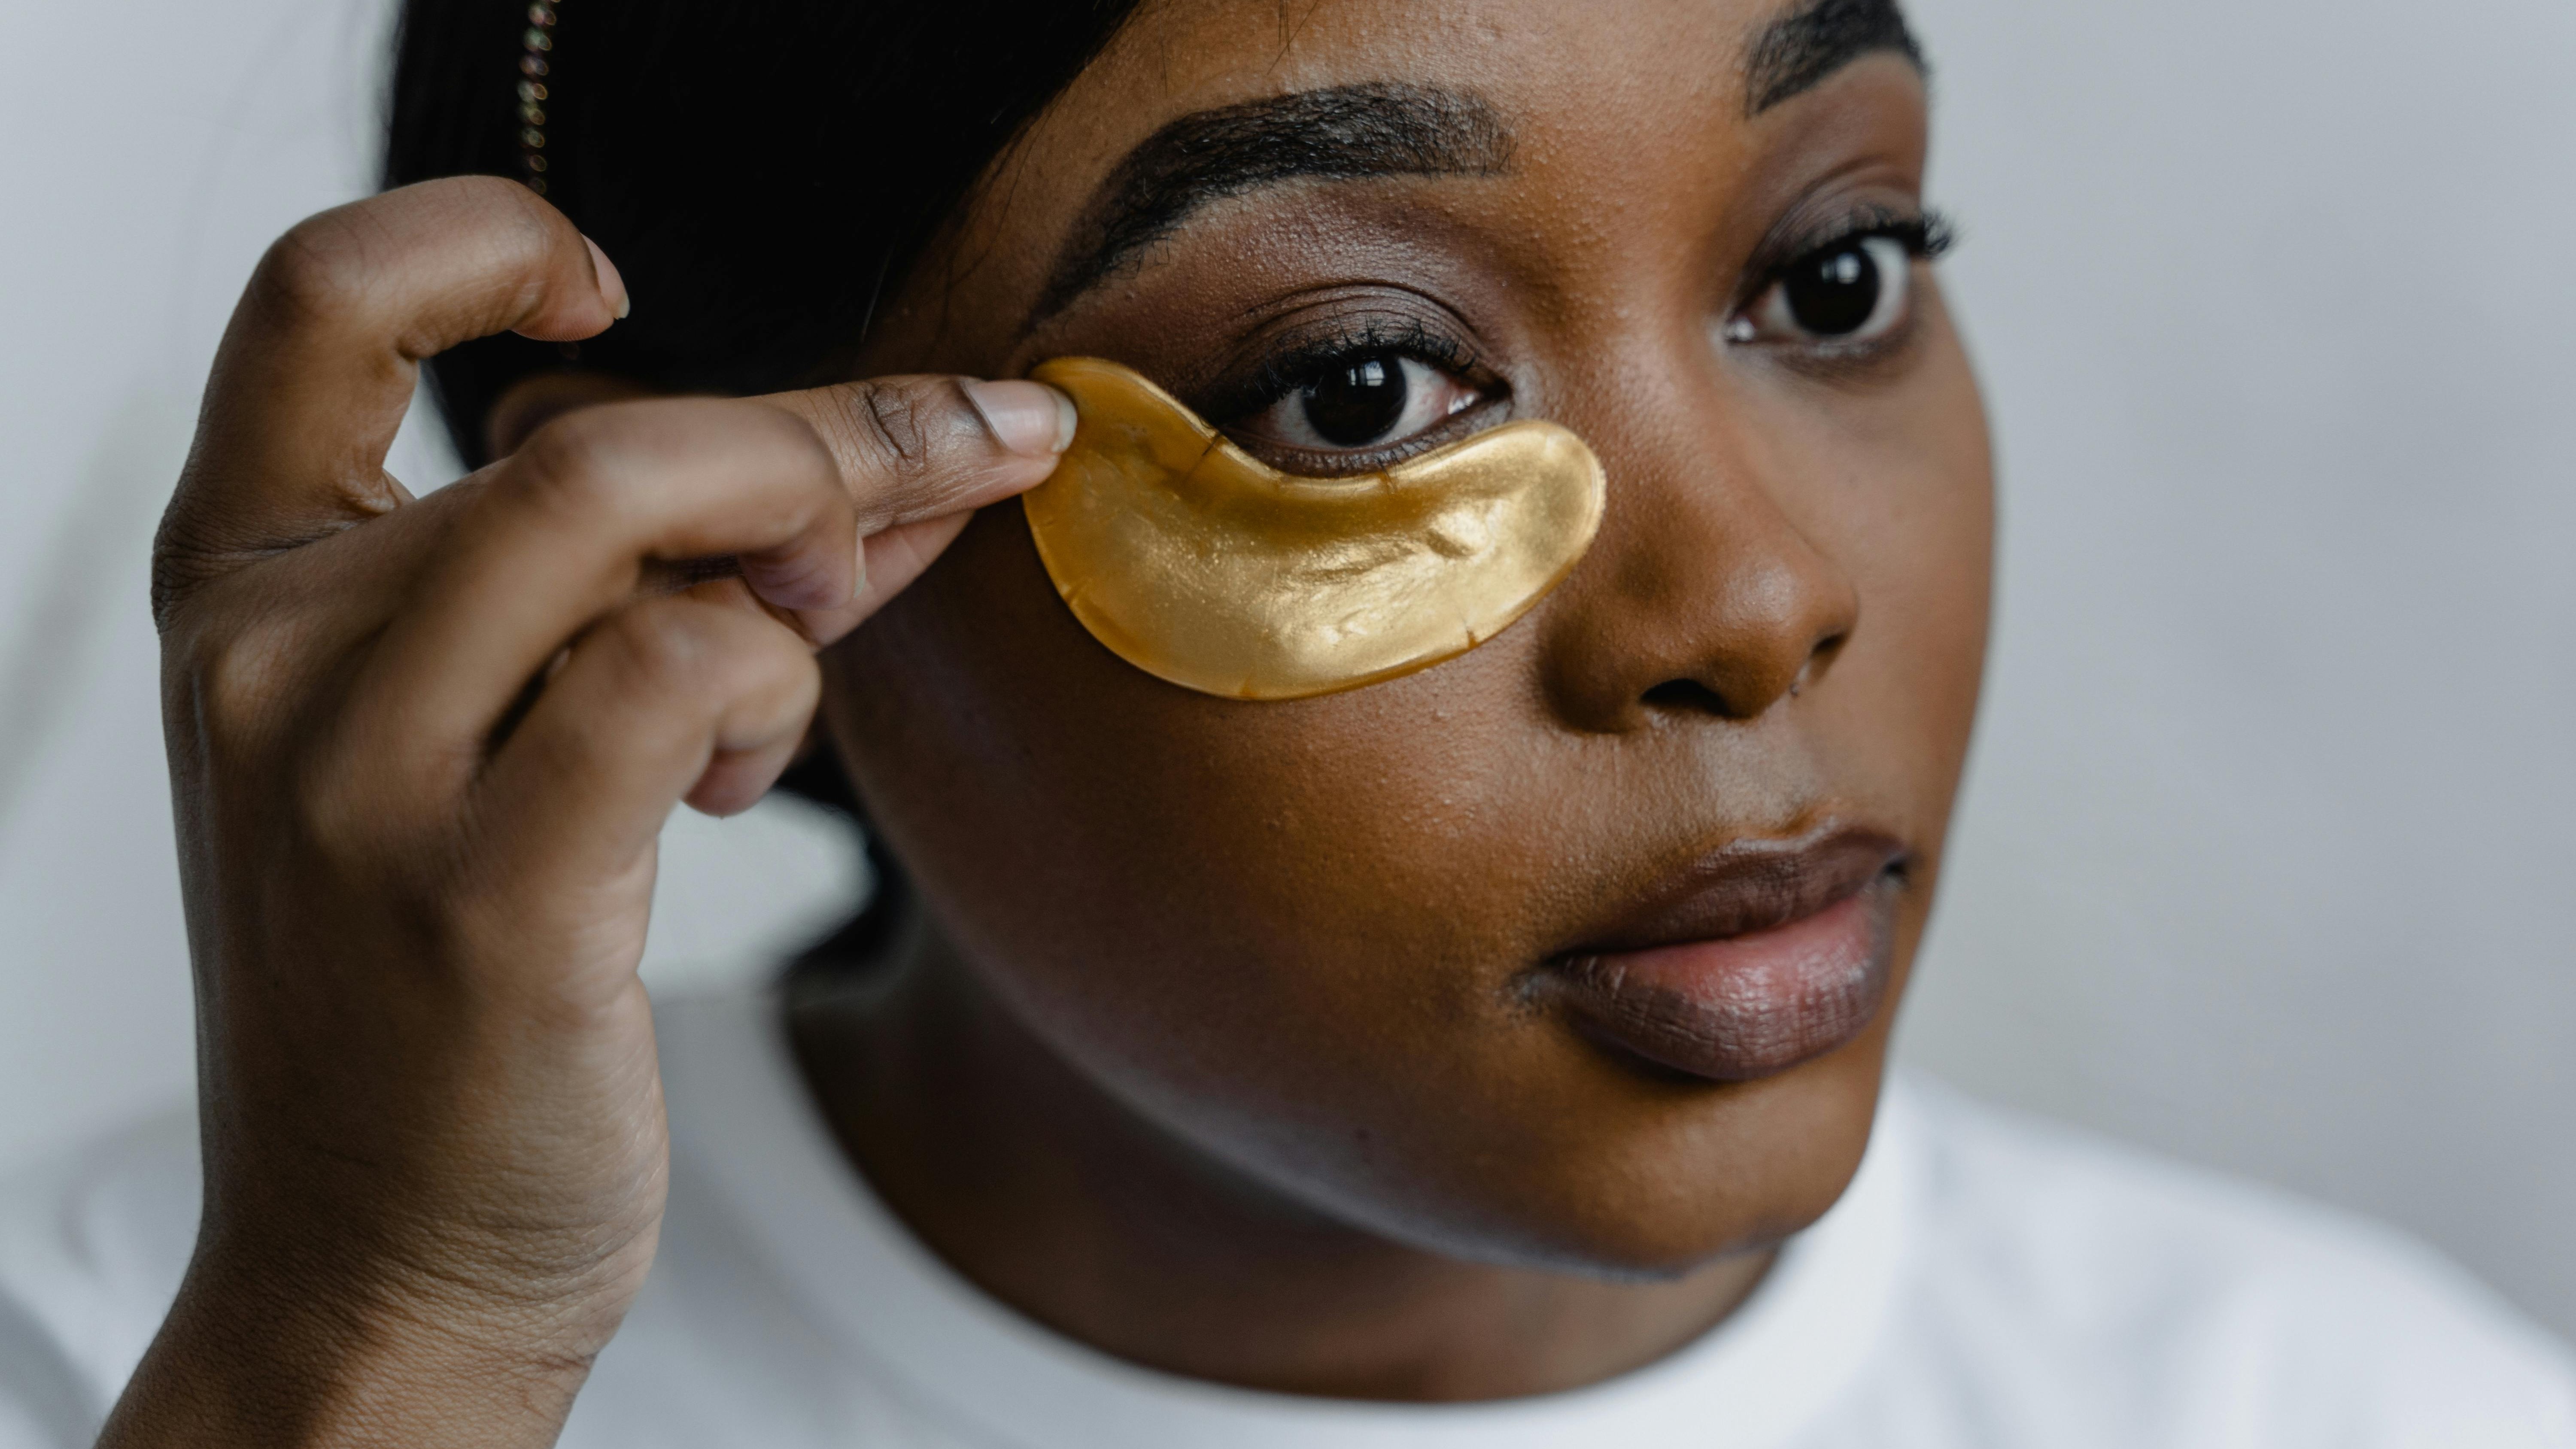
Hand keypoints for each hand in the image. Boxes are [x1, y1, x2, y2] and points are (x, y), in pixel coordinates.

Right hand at [100, 176, 1067, 1447]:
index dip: (483, 246)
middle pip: (595, 432)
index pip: (320, 301)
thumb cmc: (452, 995)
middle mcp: (273, 653)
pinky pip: (685, 665)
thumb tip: (882, 467)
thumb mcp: (499, 738)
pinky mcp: (482, 890)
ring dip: (807, 564)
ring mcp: (361, 769)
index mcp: (243, 588)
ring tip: (791, 688)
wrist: (380, 1266)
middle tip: (975, 463)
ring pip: (642, 514)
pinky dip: (770, 691)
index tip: (618, 299)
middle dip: (831, 441)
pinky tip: (742, 779)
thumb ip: (647, 582)